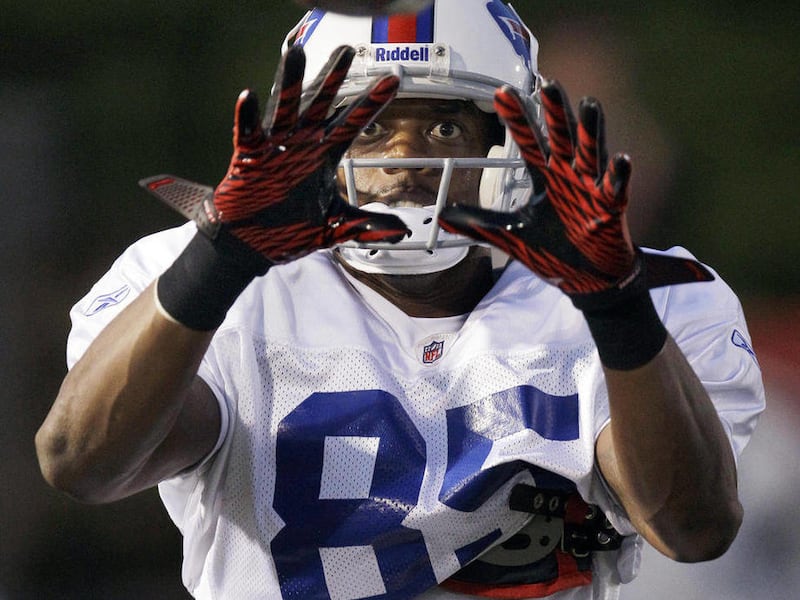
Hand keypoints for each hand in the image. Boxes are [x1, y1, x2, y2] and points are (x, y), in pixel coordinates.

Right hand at [142, 45, 407, 272]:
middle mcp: (302, 146)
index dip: (371, 102)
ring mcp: (275, 150)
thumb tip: (403, 232)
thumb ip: (367, 226)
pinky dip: (247, 116)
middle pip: (321, 105)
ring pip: (285, 109)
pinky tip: (249, 96)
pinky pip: (248, 133)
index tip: (393, 80)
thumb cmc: (290, 231)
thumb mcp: (334, 227)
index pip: (352, 124)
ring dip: (291, 83)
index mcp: (323, 157)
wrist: (253, 246)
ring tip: (296, 53)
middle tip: (347, 51)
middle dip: (334, 79)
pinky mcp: (249, 159)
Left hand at [439, 80, 711, 307]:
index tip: (501, 92)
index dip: (517, 118)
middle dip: (555, 113)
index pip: (529, 142)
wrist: (587, 279)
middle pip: (561, 138)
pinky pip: (617, 188)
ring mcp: (593, 188)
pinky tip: (620, 159)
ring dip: (591, 131)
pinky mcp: (612, 208)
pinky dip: (619, 174)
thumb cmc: (554, 251)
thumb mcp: (512, 235)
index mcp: (546, 178)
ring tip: (589, 104)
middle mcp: (569, 176)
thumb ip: (479, 224)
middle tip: (547, 85)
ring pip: (592, 153)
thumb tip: (442, 217)